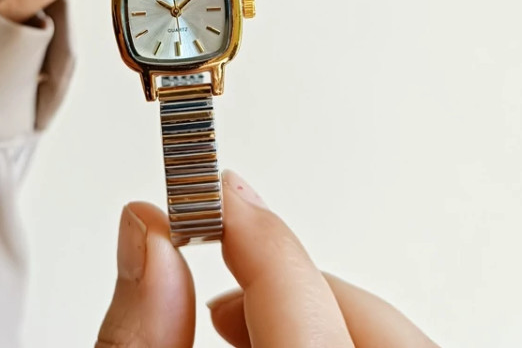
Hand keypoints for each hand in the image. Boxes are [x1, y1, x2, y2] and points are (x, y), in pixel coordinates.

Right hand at [97, 171, 438, 346]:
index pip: (293, 288)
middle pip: (357, 308)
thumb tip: (141, 232)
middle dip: (283, 270)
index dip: (243, 224)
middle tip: (218, 275)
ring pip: (382, 332)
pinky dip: (337, 335)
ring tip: (238, 318)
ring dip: (311, 304)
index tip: (203, 189)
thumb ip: (139, 332)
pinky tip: (282, 343)